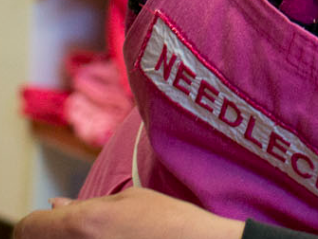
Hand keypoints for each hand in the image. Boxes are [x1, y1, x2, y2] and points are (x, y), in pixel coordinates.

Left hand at [13, 187, 244, 238]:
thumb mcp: (131, 201)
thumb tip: (56, 206)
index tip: (52, 222)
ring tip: (111, 238)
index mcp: (83, 225)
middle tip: (90, 231)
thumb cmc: (170, 224)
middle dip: (58, 236)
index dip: (38, 223)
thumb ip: (87, 206)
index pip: (29, 228)